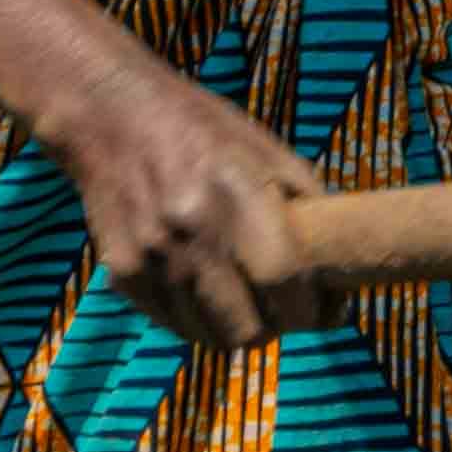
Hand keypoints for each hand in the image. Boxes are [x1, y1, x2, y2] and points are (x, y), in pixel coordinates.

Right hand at [46, 45, 332, 350]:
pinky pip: (173, 324)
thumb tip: (340, 263)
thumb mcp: (266, 151)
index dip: (315, 311)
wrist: (111, 115)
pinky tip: (207, 289)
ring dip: (237, 329)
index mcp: (236, 196)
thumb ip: (305, 206)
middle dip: (278, 329)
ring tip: (248, 301)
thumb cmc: (202, 130)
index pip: (284, 283)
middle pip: (247, 329)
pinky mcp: (122, 272)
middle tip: (287, 311)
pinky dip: (197, 319)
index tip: (330, 311)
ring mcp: (152, 258)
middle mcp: (191, 233)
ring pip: (209, 337)